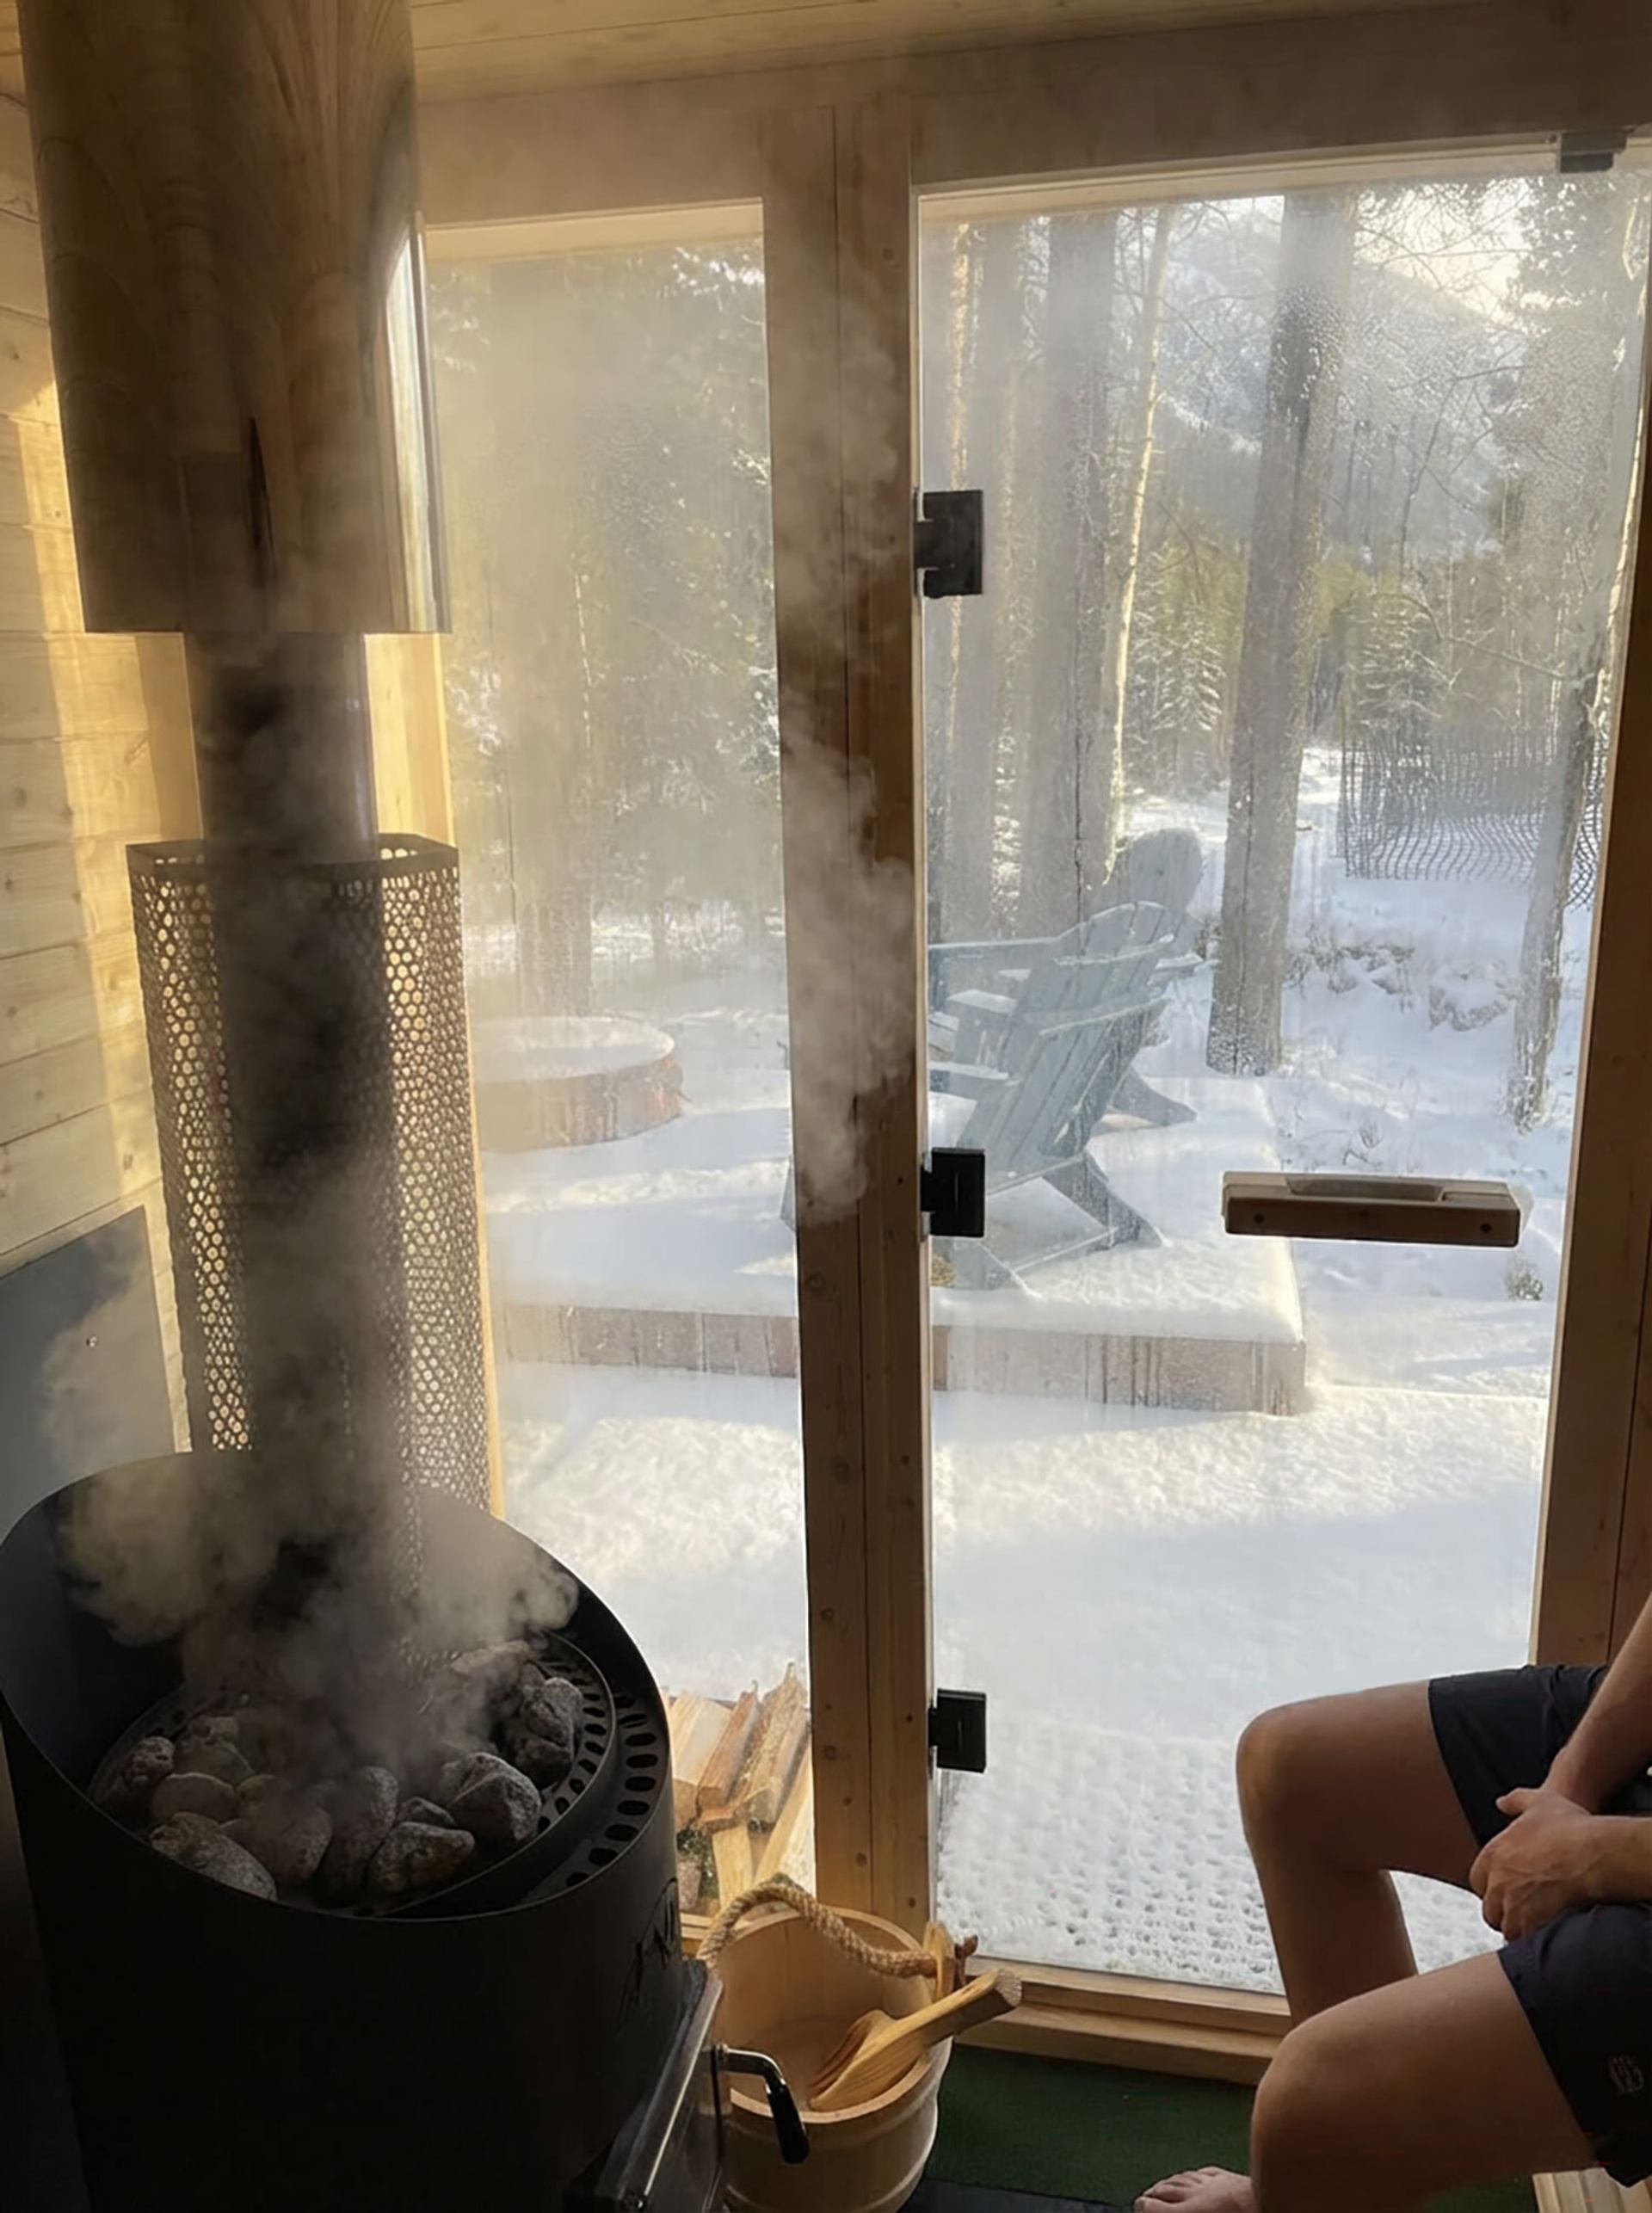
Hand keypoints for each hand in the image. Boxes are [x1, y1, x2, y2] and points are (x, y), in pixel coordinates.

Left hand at [1470, 1787, 1602, 1939]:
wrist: (1594, 1854)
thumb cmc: (1570, 1827)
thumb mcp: (1539, 1802)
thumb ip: (1516, 1801)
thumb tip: (1501, 1802)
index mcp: (1494, 1854)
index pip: (1478, 1880)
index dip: (1493, 1886)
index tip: (1509, 1889)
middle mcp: (1498, 1881)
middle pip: (1490, 1909)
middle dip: (1504, 1912)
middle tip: (1524, 1911)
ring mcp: (1513, 1905)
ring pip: (1507, 1928)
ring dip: (1519, 1928)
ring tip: (1537, 1925)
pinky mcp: (1531, 1925)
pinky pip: (1525, 1940)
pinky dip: (1533, 1939)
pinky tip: (1548, 1932)